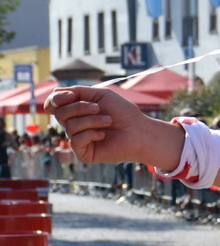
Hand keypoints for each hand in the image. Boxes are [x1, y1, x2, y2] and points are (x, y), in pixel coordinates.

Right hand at [48, 85, 176, 168]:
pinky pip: (76, 140)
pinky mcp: (83, 153)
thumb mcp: (100, 95)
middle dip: (79, 108)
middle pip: (59, 114)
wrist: (140, 131)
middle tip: (99, 108)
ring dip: (92, 120)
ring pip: (69, 126)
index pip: (52, 105)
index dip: (55, 99)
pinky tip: (104, 135)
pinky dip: (91, 134)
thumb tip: (55, 92)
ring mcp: (78, 139)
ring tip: (108, 121)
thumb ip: (78, 92)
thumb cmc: (123, 112)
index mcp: (76, 111)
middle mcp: (74, 125)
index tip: (70, 95)